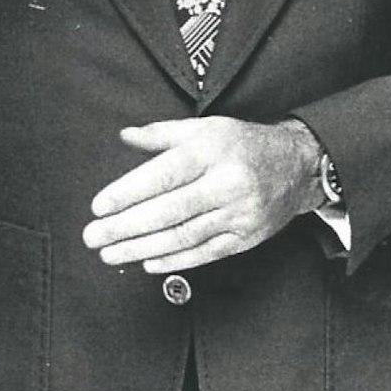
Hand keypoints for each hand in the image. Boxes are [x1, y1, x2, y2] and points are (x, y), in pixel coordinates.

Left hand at [82, 117, 323, 273]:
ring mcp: (239, 214)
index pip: (163, 175)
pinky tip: (148, 263)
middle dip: (126, 227)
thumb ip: (161, 134)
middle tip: (93, 237)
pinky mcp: (247, 238)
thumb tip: (124, 136)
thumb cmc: (242, 144)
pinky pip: (206, 253)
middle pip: (169, 211)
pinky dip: (174, 260)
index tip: (98, 206)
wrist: (298, 166)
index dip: (128, 192)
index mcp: (211, 152)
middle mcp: (226, 184)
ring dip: (142, 248)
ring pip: (184, 236)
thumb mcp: (204, 128)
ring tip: (111, 254)